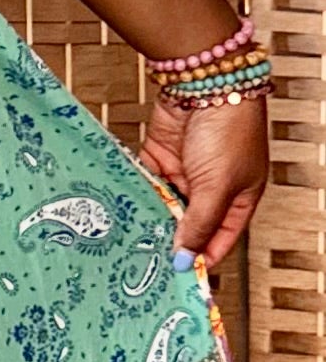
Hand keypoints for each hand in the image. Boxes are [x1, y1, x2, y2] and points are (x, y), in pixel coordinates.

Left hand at [139, 93, 268, 272]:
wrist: (204, 82)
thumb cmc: (229, 129)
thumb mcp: (218, 186)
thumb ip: (200, 224)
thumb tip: (185, 257)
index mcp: (240, 196)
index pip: (220, 238)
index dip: (201, 258)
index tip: (178, 279)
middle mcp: (213, 186)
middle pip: (188, 224)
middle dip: (170, 241)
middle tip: (146, 265)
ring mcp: (185, 171)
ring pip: (163, 206)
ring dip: (150, 220)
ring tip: (129, 244)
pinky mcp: (159, 156)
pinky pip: (146, 184)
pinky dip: (136, 197)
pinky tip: (121, 215)